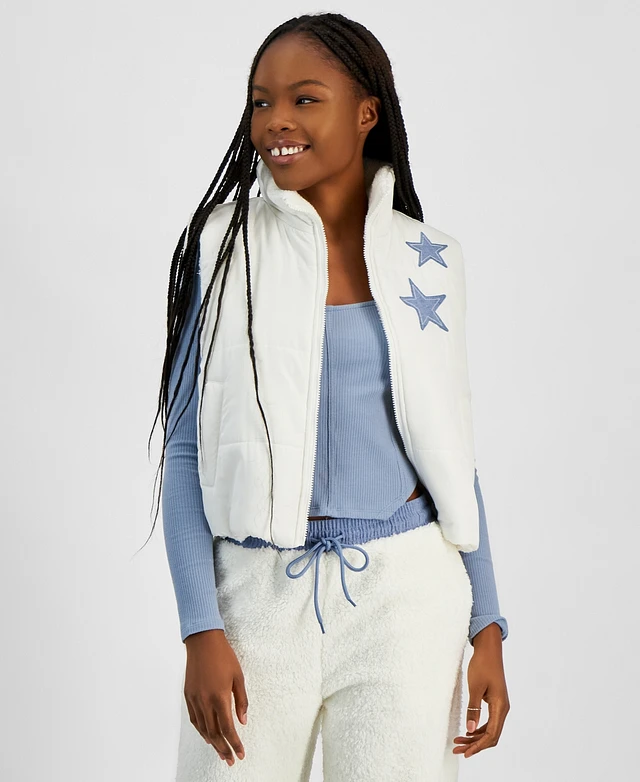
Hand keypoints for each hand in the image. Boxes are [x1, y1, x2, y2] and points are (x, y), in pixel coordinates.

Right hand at [183, 629, 248, 766]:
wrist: (202, 641)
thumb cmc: (223, 656)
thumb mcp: (238, 676)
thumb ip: (241, 700)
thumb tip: (242, 720)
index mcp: (219, 697)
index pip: (227, 728)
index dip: (234, 743)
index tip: (240, 754)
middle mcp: (205, 701)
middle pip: (214, 733)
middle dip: (223, 749)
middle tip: (230, 759)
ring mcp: (195, 699)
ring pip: (202, 729)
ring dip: (212, 743)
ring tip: (221, 752)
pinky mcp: (188, 695)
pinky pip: (194, 719)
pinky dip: (201, 730)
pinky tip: (207, 736)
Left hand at [453, 623, 509, 757]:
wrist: (489, 650)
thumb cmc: (482, 665)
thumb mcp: (475, 687)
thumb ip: (473, 709)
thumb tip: (470, 729)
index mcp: (500, 706)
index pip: (491, 735)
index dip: (478, 746)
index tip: (465, 753)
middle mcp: (502, 708)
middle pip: (491, 735)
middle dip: (475, 745)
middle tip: (458, 750)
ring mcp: (500, 705)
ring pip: (490, 729)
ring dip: (475, 737)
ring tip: (459, 742)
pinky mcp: (495, 701)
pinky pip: (489, 721)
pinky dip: (478, 728)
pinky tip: (467, 731)